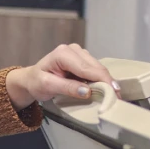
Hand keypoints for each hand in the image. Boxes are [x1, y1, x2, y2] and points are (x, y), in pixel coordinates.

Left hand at [5, 44, 119, 110]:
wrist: (32, 79)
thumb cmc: (36, 82)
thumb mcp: (48, 87)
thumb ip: (67, 88)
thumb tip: (88, 91)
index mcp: (63, 54)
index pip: (87, 68)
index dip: (103, 81)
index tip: (114, 94)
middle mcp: (73, 49)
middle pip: (96, 67)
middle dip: (108, 82)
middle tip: (117, 99)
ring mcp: (79, 53)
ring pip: (98, 68)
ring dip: (106, 81)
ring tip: (113, 96)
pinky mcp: (83, 59)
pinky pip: (95, 70)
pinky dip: (101, 80)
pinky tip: (105, 90)